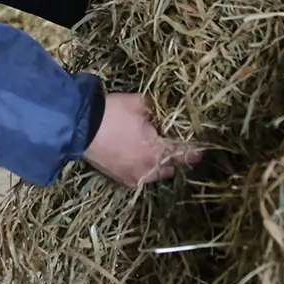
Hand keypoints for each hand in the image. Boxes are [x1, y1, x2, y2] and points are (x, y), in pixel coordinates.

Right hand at [84, 93, 202, 185]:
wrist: (78, 127)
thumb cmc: (111, 114)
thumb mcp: (138, 103)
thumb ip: (157, 106)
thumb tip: (169, 105)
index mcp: (157, 152)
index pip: (186, 153)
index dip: (197, 149)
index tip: (204, 147)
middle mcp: (149, 170)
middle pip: (174, 168)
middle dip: (178, 157)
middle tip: (179, 144)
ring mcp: (134, 178)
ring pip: (158, 175)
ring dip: (162, 165)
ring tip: (159, 152)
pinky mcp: (121, 180)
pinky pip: (142, 178)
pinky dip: (146, 169)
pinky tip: (142, 158)